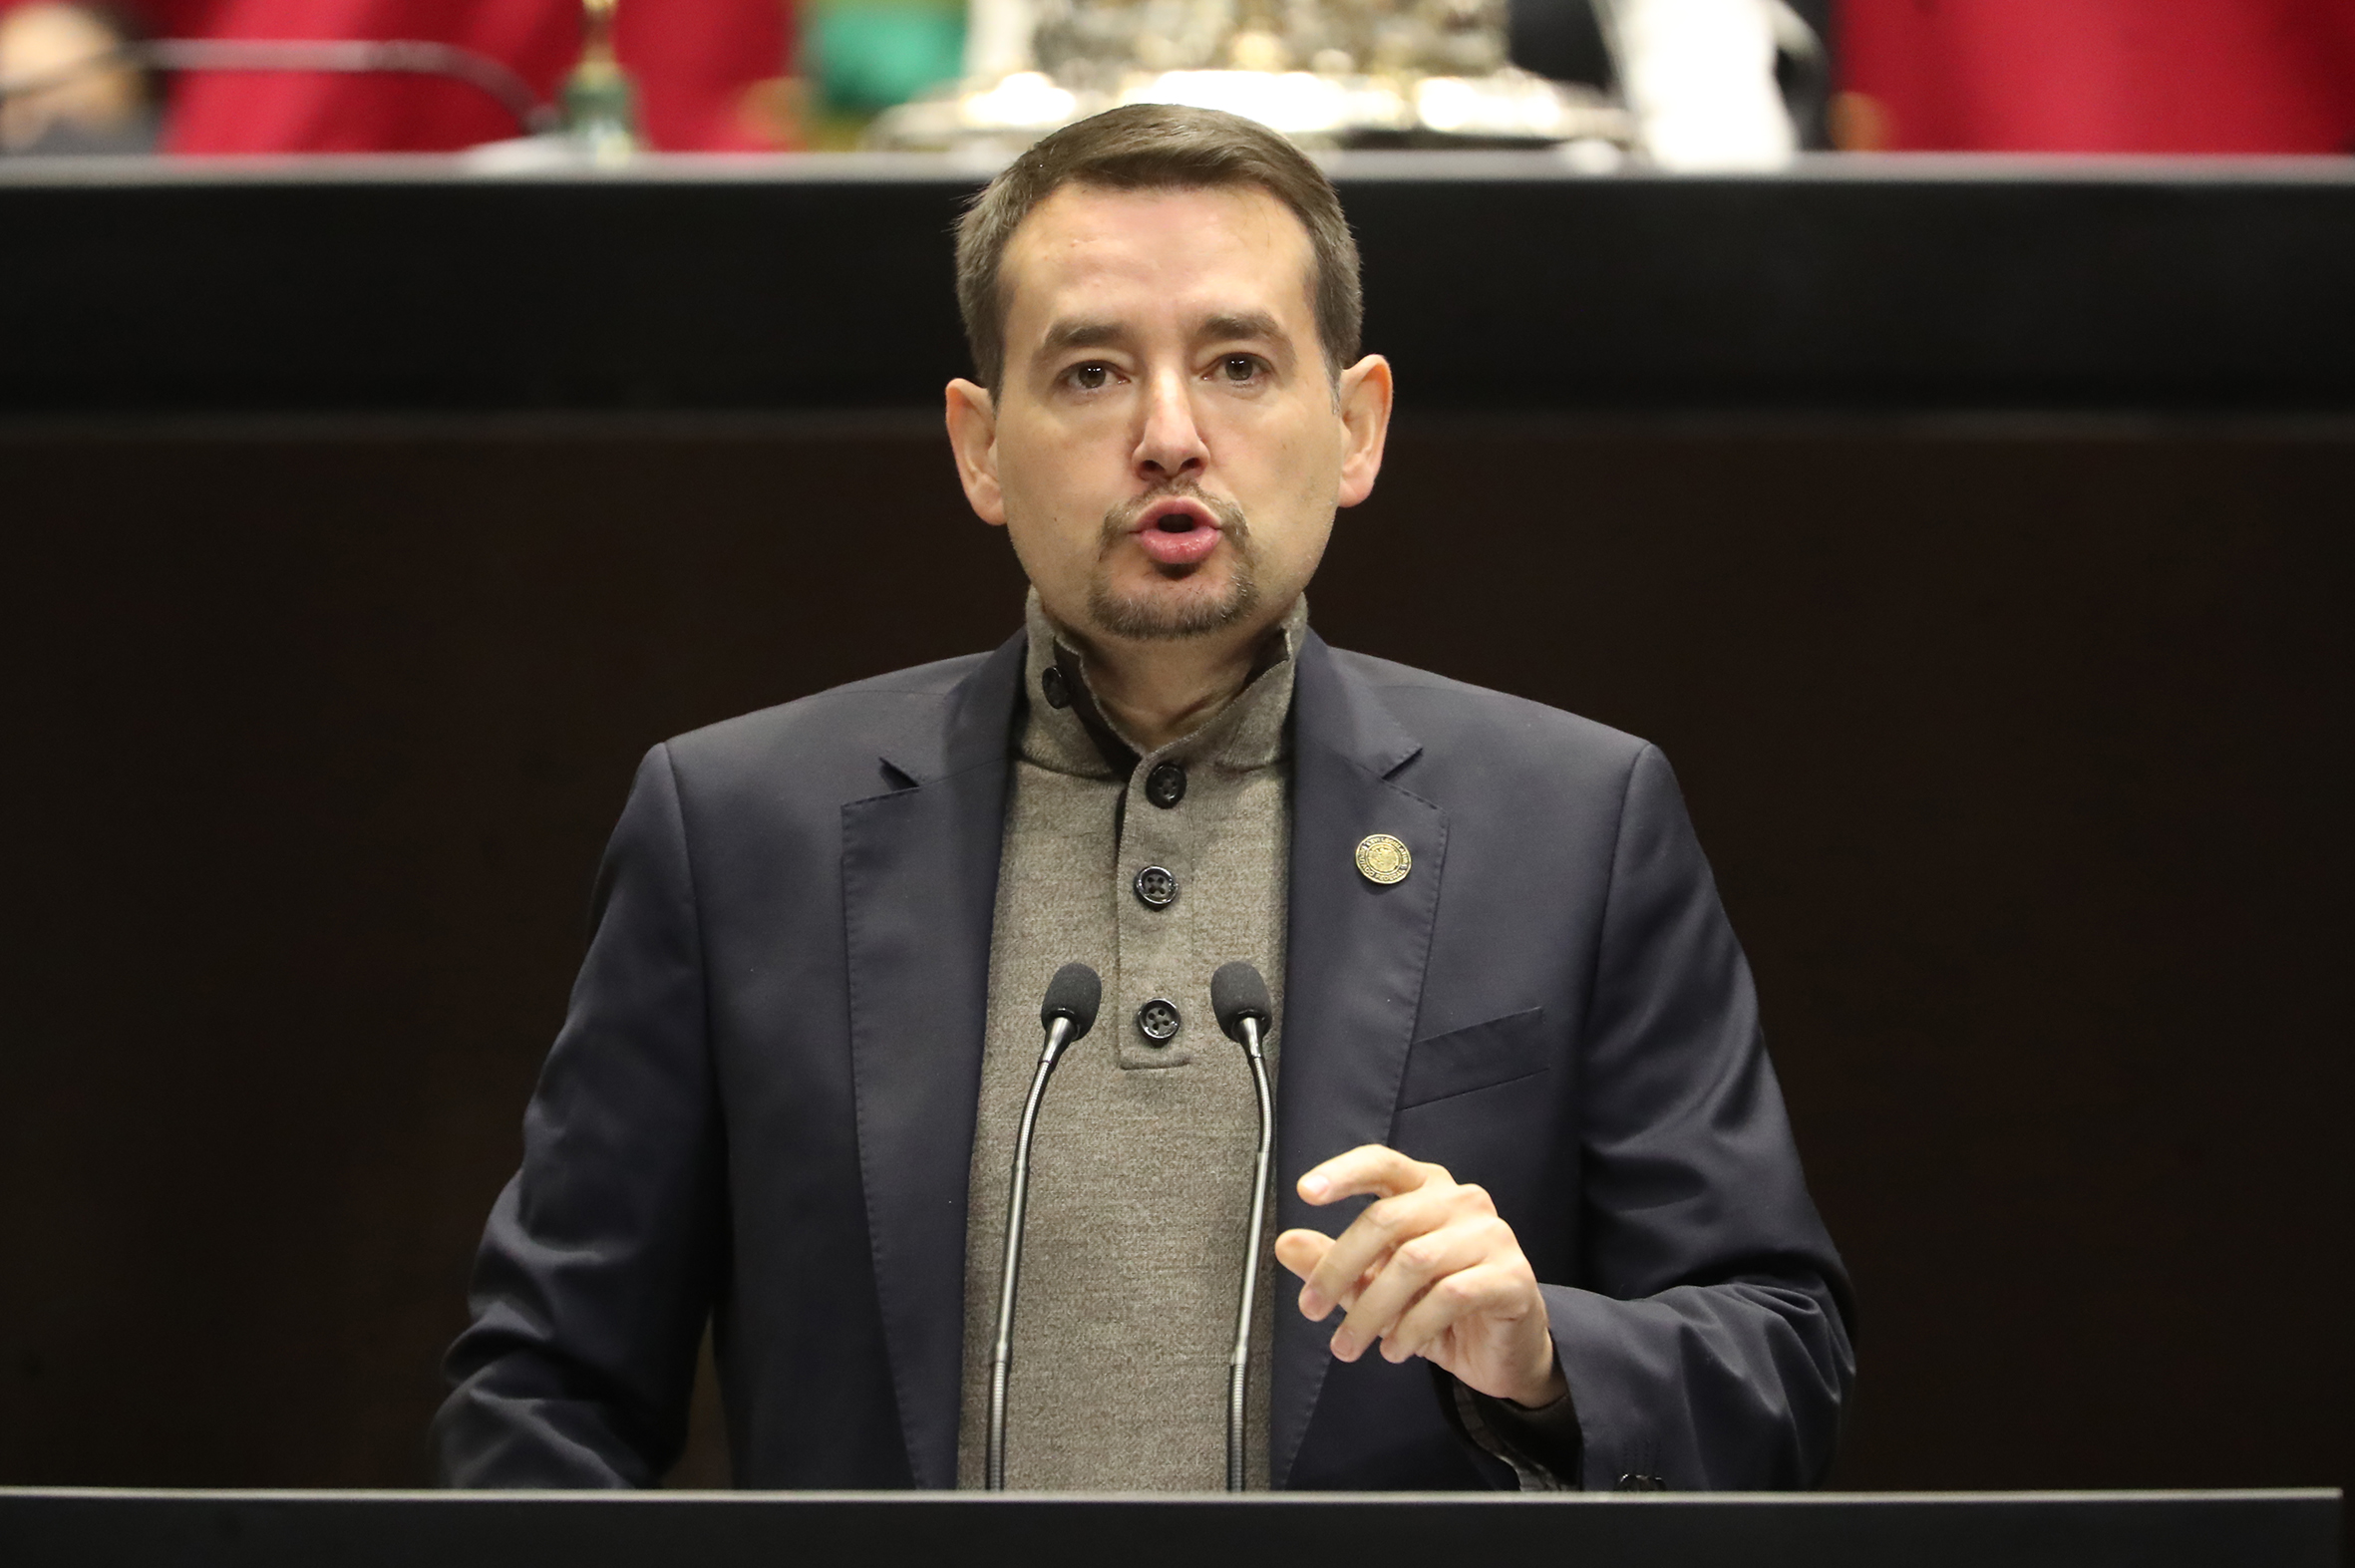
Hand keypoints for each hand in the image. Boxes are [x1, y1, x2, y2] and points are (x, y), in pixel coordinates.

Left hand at [1274, 1145, 1566, 1408]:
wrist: (1503, 1350)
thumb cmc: (1441, 1307)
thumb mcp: (1376, 1286)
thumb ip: (1335, 1263)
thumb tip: (1287, 1246)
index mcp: (1427, 1190)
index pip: (1383, 1164)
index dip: (1343, 1174)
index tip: (1305, 1192)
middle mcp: (1461, 1202)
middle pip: (1387, 1219)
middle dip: (1339, 1268)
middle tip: (1311, 1309)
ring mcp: (1491, 1236)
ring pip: (1414, 1261)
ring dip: (1371, 1311)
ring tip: (1350, 1344)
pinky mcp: (1511, 1276)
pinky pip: (1451, 1294)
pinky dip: (1413, 1326)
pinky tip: (1395, 1348)